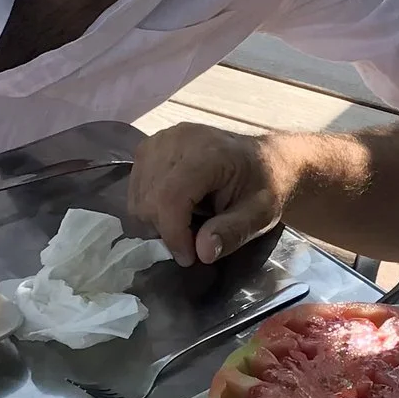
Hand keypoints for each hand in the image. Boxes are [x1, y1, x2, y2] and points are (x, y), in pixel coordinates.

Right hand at [129, 124, 284, 265]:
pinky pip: (135, 185)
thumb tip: (202, 252)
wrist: (262, 158)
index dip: (173, 233)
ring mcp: (161, 139)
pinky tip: (173, 209)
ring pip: (137, 195)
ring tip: (184, 223)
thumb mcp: (261, 214)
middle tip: (191, 240)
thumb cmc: (263, 185)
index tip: (189, 257)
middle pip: (149, 198)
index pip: (171, 196)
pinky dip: (148, 205)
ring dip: (155, 219)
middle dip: (166, 230)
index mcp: (210, 152)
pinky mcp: (150, 146)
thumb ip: (233, 232)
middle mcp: (179, 140)